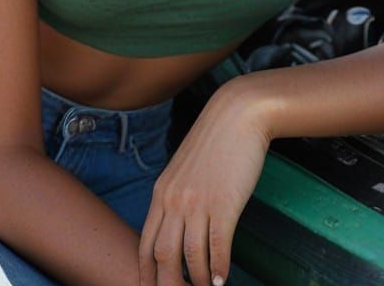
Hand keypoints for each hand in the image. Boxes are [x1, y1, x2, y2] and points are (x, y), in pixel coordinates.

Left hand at [138, 80, 270, 285]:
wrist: (238, 115)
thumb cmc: (216, 141)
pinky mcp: (223, 203)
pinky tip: (222, 279)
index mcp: (162, 192)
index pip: (145, 243)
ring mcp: (198, 202)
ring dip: (198, 280)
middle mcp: (174, 200)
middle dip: (169, 284)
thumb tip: (180, 227)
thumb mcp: (185, 169)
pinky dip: (218, 268)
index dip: (146, 273)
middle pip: (163, 257)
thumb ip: (178, 196)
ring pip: (190, 256)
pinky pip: (217, 247)